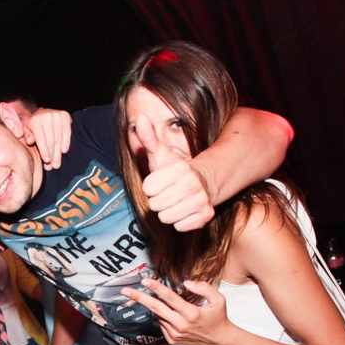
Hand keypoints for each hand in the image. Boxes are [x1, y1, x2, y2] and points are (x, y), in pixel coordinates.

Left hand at [24, 108, 71, 170]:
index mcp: (35, 120)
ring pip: (58, 138)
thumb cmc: (35, 125)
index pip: (41, 139)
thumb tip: (29, 141)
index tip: (47, 161)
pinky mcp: (65, 115)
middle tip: (53, 166)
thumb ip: (28, 136)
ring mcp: (56, 114)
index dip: (44, 150)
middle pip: (51, 140)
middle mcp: (46, 115)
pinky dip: (66, 142)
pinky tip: (64, 151)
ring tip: (57, 164)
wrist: (44, 113)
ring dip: (58, 153)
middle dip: (52, 155)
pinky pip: (67, 132)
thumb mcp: (28, 130)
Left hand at [121, 277, 235, 344]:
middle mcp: (181, 325)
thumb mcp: (218, 300)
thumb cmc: (218, 318)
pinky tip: (174, 316)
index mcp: (191, 314)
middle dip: (139, 298)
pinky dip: (164, 317)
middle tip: (126, 290)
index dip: (156, 288)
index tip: (145, 281)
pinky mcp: (172, 340)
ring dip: (158, 307)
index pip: (170, 298)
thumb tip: (187, 283)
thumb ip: (204, 288)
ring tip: (171, 305)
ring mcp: (175, 334)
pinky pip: (162, 324)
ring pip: (159, 315)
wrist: (219, 341)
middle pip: (156, 308)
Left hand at [134, 114, 214, 230]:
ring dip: (167, 211)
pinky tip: (184, 209)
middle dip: (158, 200)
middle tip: (168, 192)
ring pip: (166, 217)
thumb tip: (140, 118)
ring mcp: (201, 201)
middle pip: (155, 205)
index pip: (148, 189)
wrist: (204, 183)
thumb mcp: (162, 154)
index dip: (151, 187)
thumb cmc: (176, 170)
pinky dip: (180, 221)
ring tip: (175, 201)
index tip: (160, 181)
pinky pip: (179, 226)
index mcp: (179, 169)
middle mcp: (192, 185)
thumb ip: (149, 139)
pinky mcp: (205, 216)